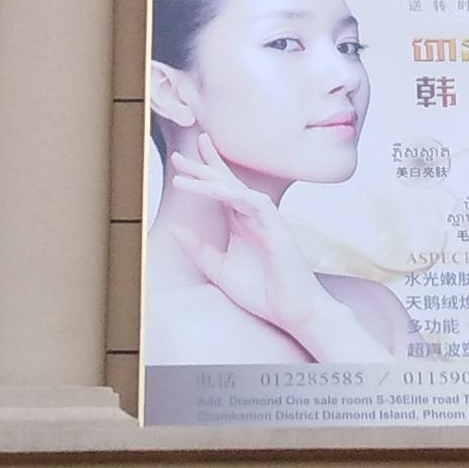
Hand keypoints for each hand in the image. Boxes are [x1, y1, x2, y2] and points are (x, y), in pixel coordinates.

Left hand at [164, 135, 386, 363]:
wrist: (292, 312)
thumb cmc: (262, 292)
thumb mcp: (219, 270)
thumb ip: (199, 249)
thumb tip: (176, 227)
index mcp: (240, 224)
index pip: (221, 190)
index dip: (204, 171)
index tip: (182, 158)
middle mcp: (253, 216)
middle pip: (226, 182)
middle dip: (203, 166)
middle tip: (179, 155)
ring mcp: (266, 220)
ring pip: (237, 188)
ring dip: (211, 179)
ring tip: (185, 173)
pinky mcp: (278, 227)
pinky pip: (255, 203)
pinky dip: (234, 194)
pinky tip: (214, 190)